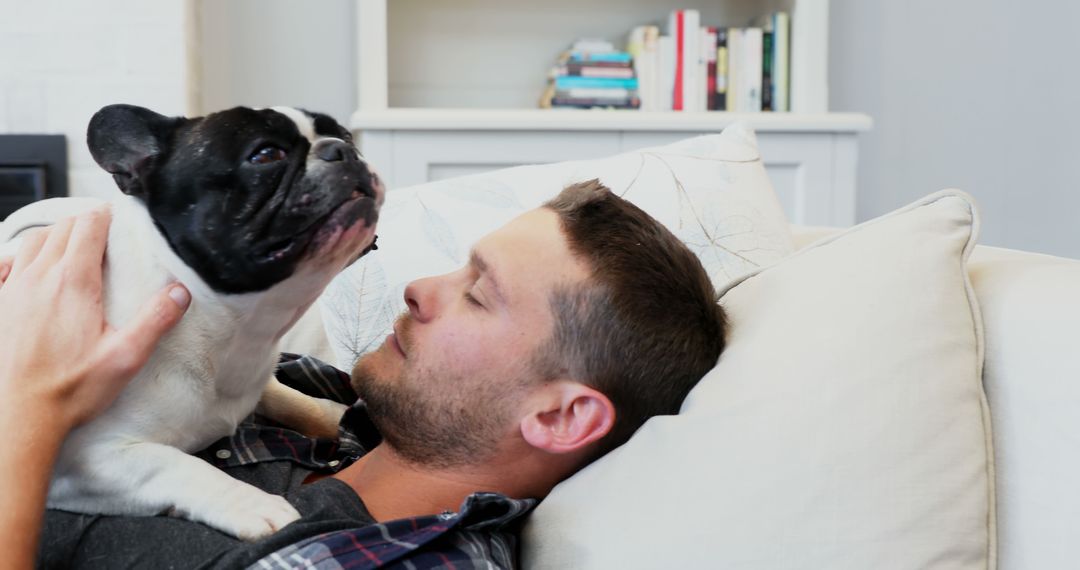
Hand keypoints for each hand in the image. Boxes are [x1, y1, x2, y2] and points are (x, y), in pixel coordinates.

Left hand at [0, 207, 190, 431]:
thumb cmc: (70, 390)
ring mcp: (11, 290)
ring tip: (70, 242)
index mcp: (73, 283)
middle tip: (100, 230)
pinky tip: (24, 264)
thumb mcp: (126, 357)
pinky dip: (18, 255)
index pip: (88, 227)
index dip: (104, 216)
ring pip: (32, 242)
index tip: (115, 217)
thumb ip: (156, 319)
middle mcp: (38, 278)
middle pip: (61, 229)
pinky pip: (3, 265)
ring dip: (54, 235)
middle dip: (83, 223)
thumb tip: (180, 291)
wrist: (17, 416)